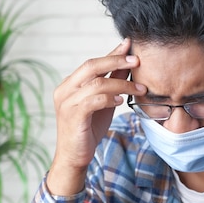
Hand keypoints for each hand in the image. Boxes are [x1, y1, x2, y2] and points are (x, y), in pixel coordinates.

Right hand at [47, 39, 146, 195]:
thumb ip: (112, 83)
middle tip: (136, 61)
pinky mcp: (73, 116)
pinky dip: (110, 98)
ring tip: (138, 89)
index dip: (112, 53)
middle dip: (116, 60)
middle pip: (91, 66)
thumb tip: (127, 63)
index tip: (129, 45)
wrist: (73, 157)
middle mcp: (65, 90)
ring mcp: (66, 102)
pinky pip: (94, 101)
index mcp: (69, 84)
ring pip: (96, 83)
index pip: (92, 63)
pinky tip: (121, 101)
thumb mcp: (103, 102)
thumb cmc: (87, 129)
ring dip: (121, 84)